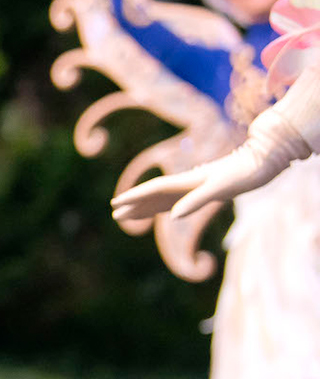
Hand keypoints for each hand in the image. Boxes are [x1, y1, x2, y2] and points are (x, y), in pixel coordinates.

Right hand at [113, 103, 314, 222]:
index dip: (134, 197)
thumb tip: (172, 217)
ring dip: (146, 206)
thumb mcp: (221, 188)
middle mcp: (187, 183)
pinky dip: (164, 207)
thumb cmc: (244, 173)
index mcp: (187, 181)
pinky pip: (178, 200)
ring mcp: (195, 186)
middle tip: (115, 213)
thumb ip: (196, 201)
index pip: (154, 189)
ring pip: (164, 198)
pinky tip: (162, 213)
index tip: (116, 203)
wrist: (263, 161)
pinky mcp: (204, 190)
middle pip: (154, 194)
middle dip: (134, 204)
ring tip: (130, 215)